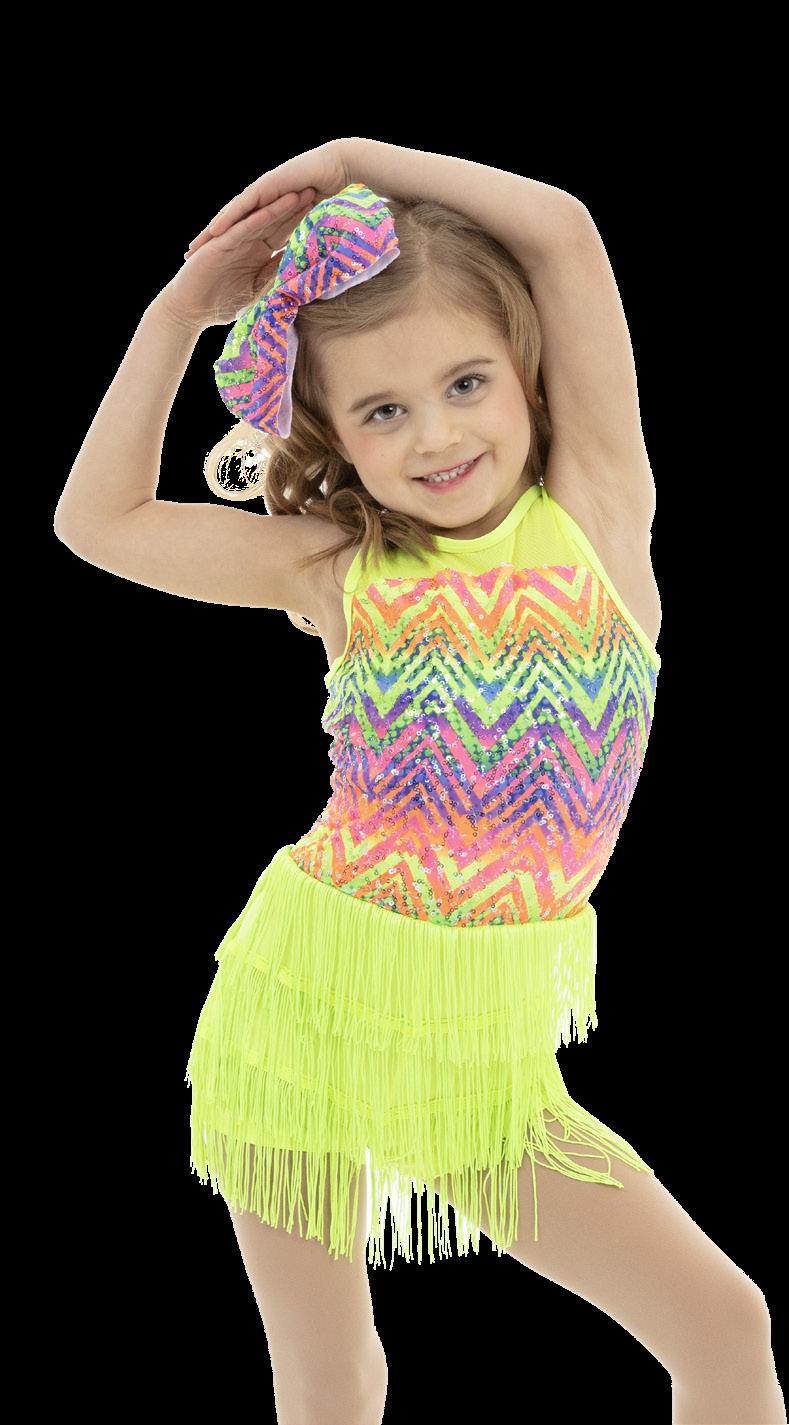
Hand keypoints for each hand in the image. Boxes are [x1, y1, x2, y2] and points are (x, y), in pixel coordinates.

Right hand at [159, 187, 321, 330]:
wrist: (188, 311)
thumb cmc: (219, 304)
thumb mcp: (255, 290)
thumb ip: (274, 276)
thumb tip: (300, 269)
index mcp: (256, 252)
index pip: (283, 234)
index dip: (302, 223)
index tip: (324, 214)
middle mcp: (246, 241)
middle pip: (275, 221)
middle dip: (296, 207)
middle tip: (320, 191)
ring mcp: (232, 239)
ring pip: (260, 219)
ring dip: (280, 207)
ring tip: (301, 194)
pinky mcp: (219, 243)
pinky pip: (240, 229)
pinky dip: (255, 220)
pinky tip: (271, 210)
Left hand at [181, 139, 351, 264]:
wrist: (340, 171)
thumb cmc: (333, 200)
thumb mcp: (311, 229)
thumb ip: (301, 246)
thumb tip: (299, 275)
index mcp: (269, 216)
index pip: (243, 237)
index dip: (228, 253)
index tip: (213, 271)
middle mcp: (261, 204)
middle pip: (230, 228)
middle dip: (210, 245)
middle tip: (190, 262)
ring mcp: (261, 194)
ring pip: (230, 217)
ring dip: (210, 234)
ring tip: (193, 250)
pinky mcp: (266, 187)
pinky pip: (242, 206)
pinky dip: (227, 219)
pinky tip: (212, 232)